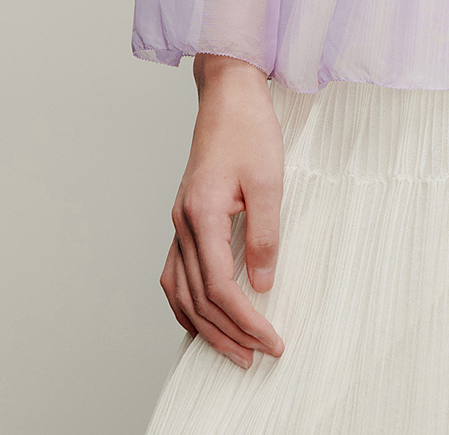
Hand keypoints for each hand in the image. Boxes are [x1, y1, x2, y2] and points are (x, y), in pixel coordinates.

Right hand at [160, 54, 286, 369]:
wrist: (228, 92)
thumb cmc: (249, 128)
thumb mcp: (268, 180)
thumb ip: (264, 234)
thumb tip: (261, 284)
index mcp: (201, 215)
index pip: (219, 288)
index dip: (245, 321)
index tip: (272, 341)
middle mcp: (182, 223)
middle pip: (196, 298)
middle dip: (226, 334)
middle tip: (257, 357)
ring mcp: (179, 222)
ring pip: (179, 292)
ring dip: (203, 326)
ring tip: (232, 349)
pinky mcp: (185, 217)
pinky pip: (176, 273)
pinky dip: (188, 303)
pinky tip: (204, 316)